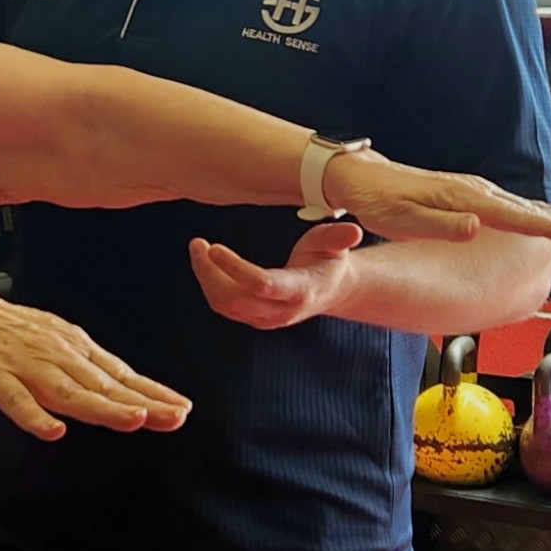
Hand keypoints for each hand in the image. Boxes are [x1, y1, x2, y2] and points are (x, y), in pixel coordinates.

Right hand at [0, 286, 190, 442]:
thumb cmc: (2, 328)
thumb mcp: (53, 340)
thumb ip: (82, 367)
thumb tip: (120, 386)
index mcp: (73, 347)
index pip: (120, 373)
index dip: (152, 392)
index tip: (181, 407)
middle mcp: (57, 354)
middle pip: (104, 384)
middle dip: (142, 402)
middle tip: (174, 417)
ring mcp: (26, 365)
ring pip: (69, 391)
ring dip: (103, 407)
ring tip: (132, 420)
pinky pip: (16, 399)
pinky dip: (34, 415)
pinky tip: (53, 430)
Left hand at [190, 223, 366, 329]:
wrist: (330, 290)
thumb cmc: (330, 261)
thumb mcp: (336, 245)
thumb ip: (339, 238)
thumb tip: (353, 232)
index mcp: (299, 291)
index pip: (261, 284)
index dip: (235, 268)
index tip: (214, 248)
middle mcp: (280, 310)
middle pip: (235, 298)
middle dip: (210, 272)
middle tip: (197, 244)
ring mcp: (264, 318)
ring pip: (225, 304)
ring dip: (205, 278)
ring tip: (197, 248)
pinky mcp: (252, 318)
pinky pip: (223, 306)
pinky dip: (209, 285)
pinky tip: (204, 263)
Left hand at [325, 152, 550, 247]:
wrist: (365, 179)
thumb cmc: (382, 203)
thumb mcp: (404, 221)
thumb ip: (441, 226)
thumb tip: (476, 227)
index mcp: (467, 200)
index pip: (518, 217)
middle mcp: (477, 192)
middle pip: (531, 210)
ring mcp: (475, 191)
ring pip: (525, 206)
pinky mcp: (468, 194)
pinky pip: (511, 205)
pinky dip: (534, 212)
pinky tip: (544, 217)